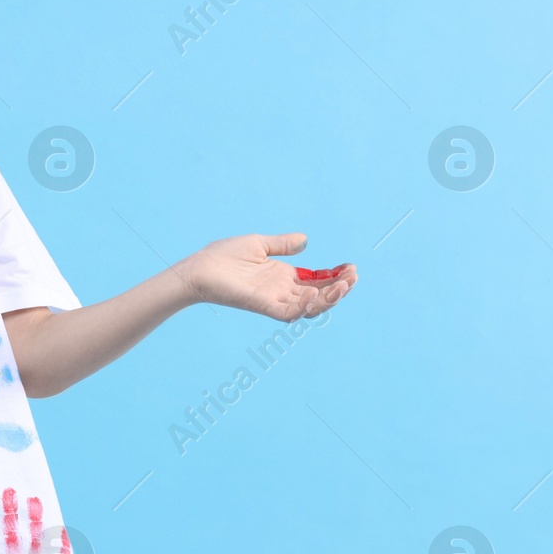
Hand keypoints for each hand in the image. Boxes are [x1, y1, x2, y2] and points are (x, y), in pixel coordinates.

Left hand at [175, 232, 355, 321]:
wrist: (198, 268)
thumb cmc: (223, 256)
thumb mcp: (259, 244)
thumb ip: (282, 244)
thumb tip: (305, 240)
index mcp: (283, 277)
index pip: (317, 281)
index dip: (335, 276)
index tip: (350, 267)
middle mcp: (282, 291)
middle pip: (318, 295)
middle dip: (339, 287)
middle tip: (353, 276)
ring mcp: (273, 300)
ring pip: (309, 307)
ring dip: (329, 298)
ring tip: (345, 285)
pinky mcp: (262, 306)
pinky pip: (288, 313)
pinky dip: (304, 308)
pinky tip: (317, 295)